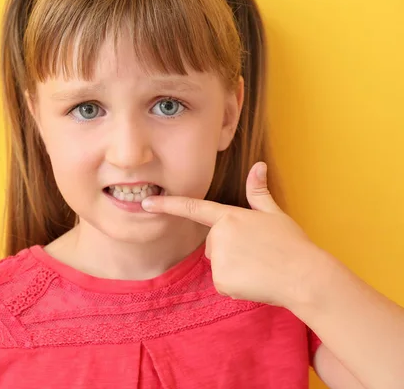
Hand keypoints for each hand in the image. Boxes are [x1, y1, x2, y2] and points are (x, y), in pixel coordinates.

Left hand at [141, 162, 326, 307]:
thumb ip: (259, 193)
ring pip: (218, 264)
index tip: (146, 203)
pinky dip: (236, 285)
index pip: (193, 208)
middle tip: (257, 254)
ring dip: (234, 268)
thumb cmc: (293, 244)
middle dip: (230, 250)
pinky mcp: (221, 281)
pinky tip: (255, 282)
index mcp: (230, 217)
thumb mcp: (275, 215)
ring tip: (259, 267)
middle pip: (213, 244)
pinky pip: (223, 283)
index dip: (167, 205)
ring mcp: (218, 259)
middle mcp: (219, 236)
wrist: (305, 277)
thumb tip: (258, 165)